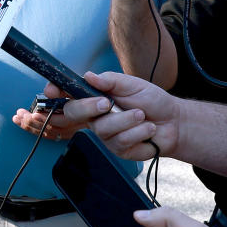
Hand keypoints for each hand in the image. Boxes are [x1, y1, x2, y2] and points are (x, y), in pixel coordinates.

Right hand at [12, 71, 177, 159]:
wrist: (174, 122)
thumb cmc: (151, 100)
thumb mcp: (131, 84)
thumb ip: (109, 81)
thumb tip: (88, 75)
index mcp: (93, 98)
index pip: (67, 96)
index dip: (55, 94)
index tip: (52, 91)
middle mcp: (94, 117)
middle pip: (73, 114)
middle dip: (88, 107)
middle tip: (107, 103)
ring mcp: (105, 135)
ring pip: (102, 129)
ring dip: (127, 120)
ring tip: (142, 115)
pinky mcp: (118, 150)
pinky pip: (121, 141)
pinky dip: (139, 132)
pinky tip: (148, 129)